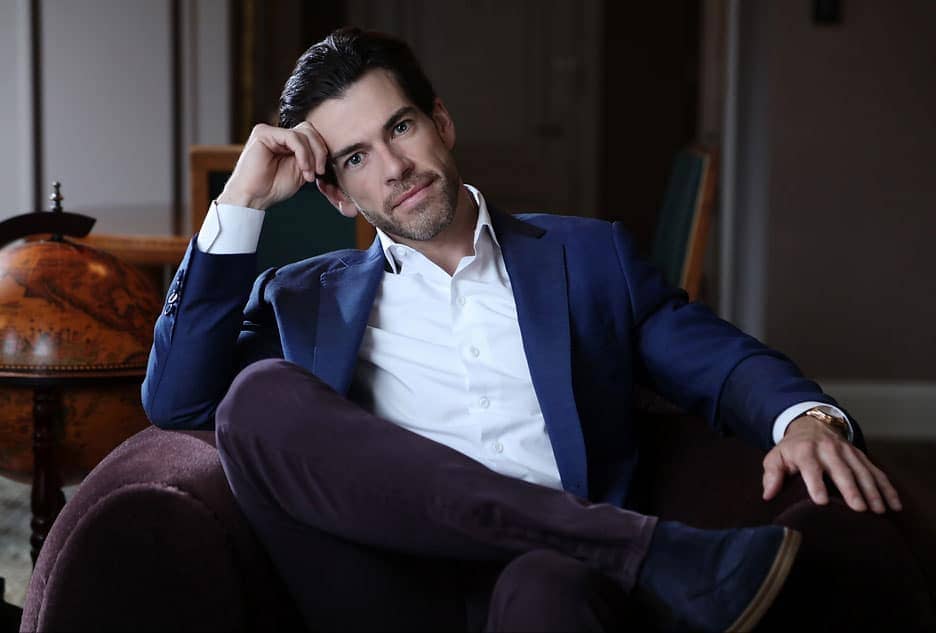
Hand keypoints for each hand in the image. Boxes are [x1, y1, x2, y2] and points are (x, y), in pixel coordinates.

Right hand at [217, 122, 329, 209]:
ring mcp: (270, 132)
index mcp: (286, 142)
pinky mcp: (263, 133)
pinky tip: (303, 168)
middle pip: (309, 130)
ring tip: (309, 173)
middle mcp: (278, 134)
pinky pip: (292, 137)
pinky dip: (303, 153)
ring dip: (312, 155)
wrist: (253, 197)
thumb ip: (311, 158)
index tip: (322, 171)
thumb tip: (326, 150)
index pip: (311, 136)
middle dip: (320, 151)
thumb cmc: (272, 187)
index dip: (321, 151)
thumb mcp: (300, 171)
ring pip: (303, 133)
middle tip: (319, 171)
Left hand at [762, 415, 901, 512]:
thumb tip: (768, 495)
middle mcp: (828, 449)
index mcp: (805, 451)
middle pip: (841, 470)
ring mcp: (847, 452)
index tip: (822, 501)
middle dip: (851, 489)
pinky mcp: (860, 456)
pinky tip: (894, 504)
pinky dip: (887, 488)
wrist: (811, 425)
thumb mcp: (776, 457)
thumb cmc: (791, 449)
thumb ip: (772, 475)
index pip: (810, 467)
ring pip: (862, 471)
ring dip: (872, 490)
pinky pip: (876, 472)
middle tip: (859, 509)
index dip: (816, 483)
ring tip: (879, 510)